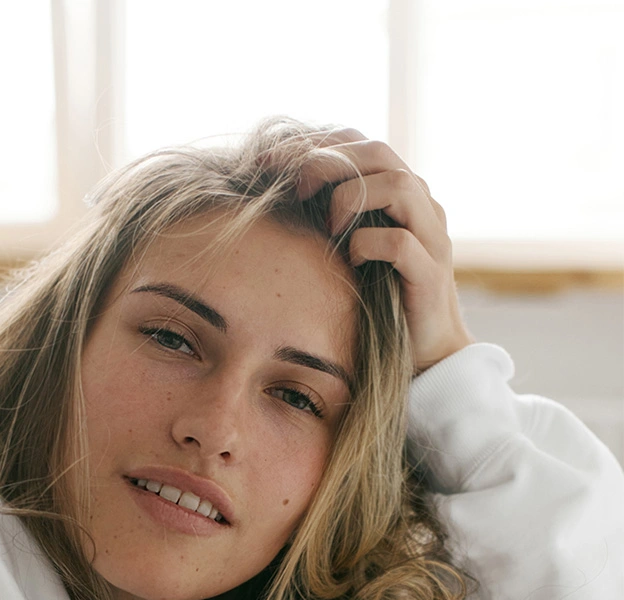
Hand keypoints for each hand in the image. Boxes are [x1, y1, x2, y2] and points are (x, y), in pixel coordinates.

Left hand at [280, 128, 474, 374]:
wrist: (425, 354)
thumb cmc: (378, 300)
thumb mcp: (348, 249)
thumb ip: (328, 216)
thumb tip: (275, 192)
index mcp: (399, 193)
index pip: (358, 143)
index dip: (313, 144)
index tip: (269, 160)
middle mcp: (422, 205)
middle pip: (378, 152)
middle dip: (328, 162)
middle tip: (295, 188)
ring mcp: (432, 237)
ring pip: (397, 185)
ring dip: (351, 199)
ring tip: (327, 228)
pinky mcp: (431, 274)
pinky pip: (400, 242)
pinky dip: (367, 245)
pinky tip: (349, 261)